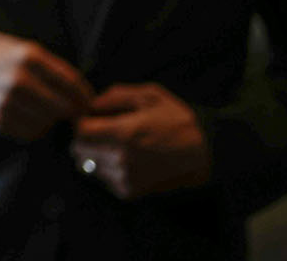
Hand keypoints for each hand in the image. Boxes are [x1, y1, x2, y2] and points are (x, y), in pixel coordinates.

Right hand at [0, 31, 94, 141]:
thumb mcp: (20, 47)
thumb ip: (49, 67)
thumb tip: (83, 94)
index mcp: (27, 56)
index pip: (71, 83)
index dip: (85, 96)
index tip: (89, 102)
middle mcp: (17, 79)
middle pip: (63, 107)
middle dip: (71, 111)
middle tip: (72, 112)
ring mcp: (5, 101)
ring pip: (48, 122)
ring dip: (51, 120)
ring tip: (43, 111)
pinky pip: (30, 133)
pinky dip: (34, 128)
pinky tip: (27, 116)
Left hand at [71, 83, 212, 197]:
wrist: (207, 153)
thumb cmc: (178, 120)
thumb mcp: (150, 95)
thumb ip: (116, 96)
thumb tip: (92, 104)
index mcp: (123, 132)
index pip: (80, 130)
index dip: (82, 121)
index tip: (91, 118)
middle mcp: (120, 158)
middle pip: (80, 149)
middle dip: (86, 139)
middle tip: (101, 132)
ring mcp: (125, 177)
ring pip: (90, 165)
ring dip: (96, 155)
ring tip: (116, 146)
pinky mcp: (131, 191)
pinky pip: (105, 180)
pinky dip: (108, 170)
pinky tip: (126, 160)